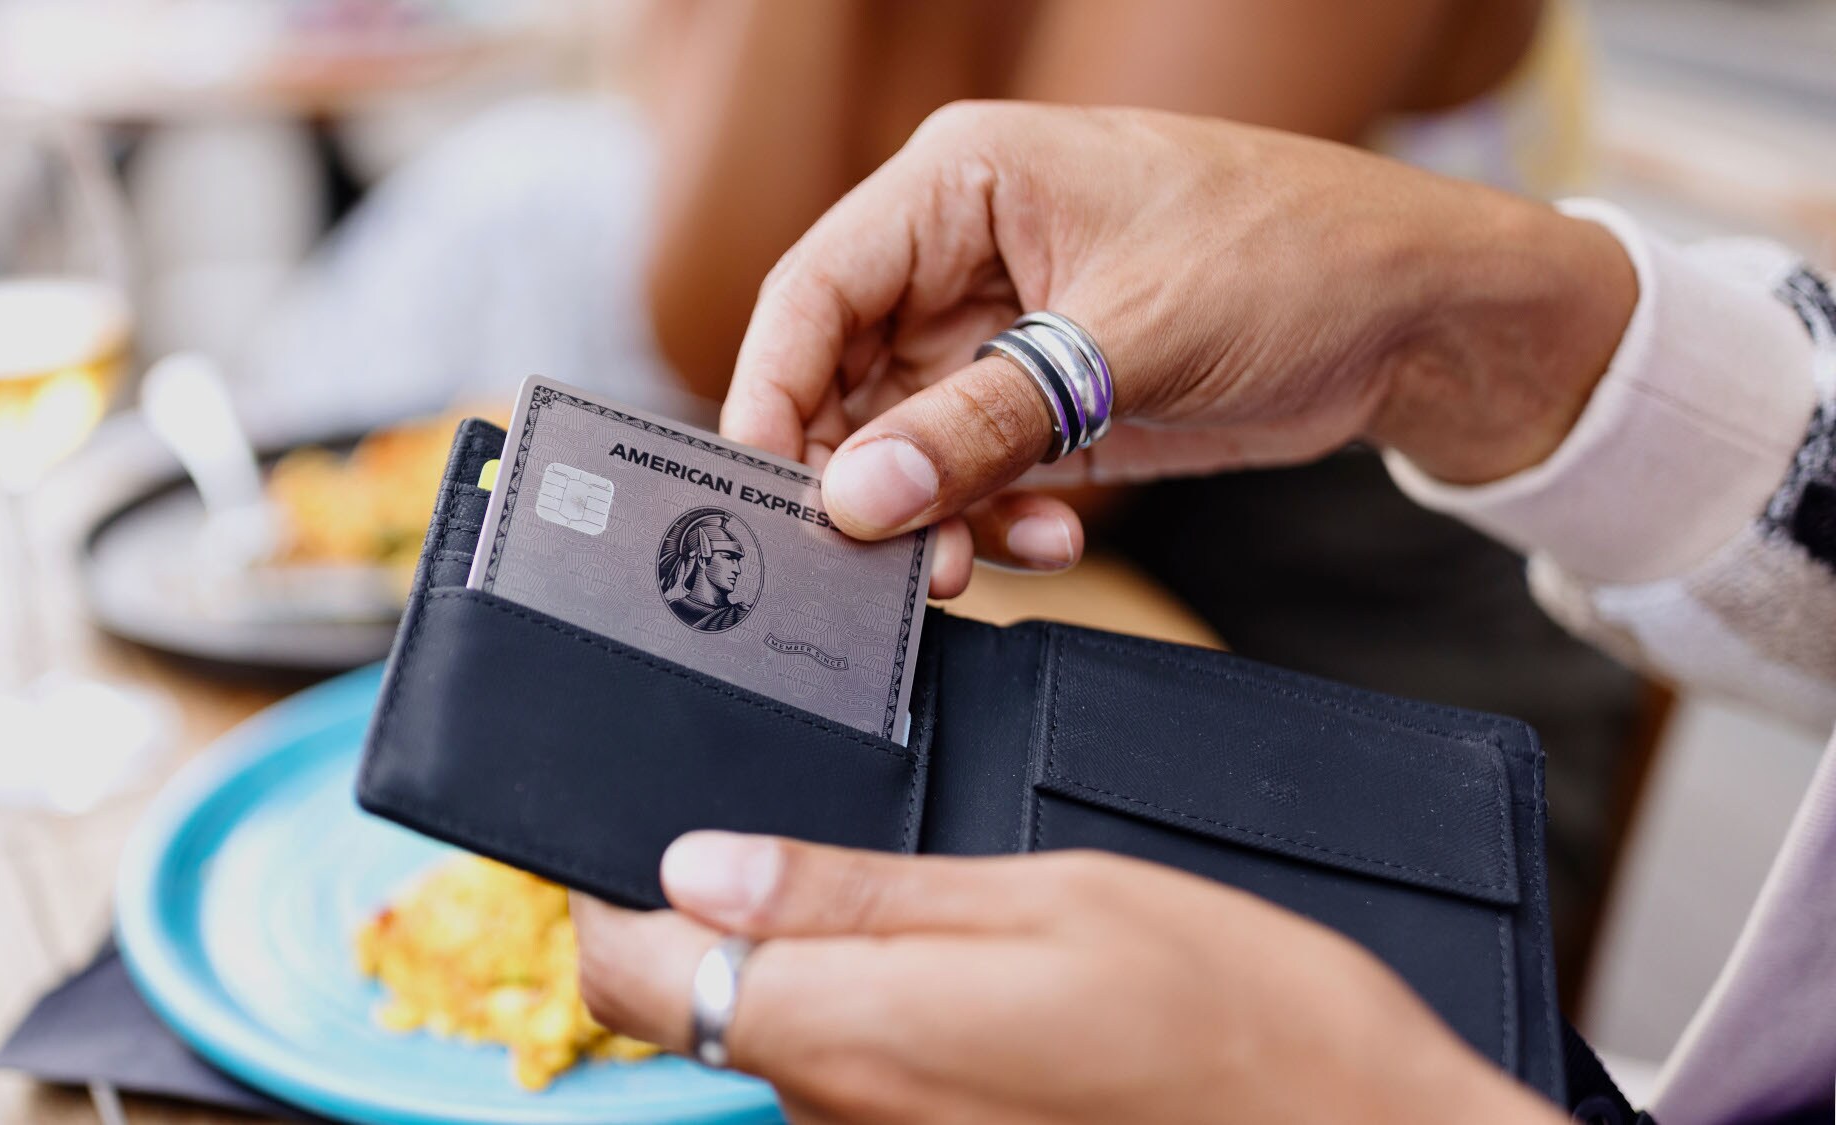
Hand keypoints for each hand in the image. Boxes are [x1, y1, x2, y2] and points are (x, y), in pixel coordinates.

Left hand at [572, 832, 1563, 1124]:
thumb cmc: (1239, 1021)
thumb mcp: (1054, 899)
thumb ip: (863, 893)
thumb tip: (704, 867)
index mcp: (858, 1036)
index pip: (636, 975)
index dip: (617, 898)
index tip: (647, 839)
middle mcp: (844, 1123)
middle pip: (704, 1015)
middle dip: (733, 931)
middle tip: (838, 860)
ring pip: (782, 1053)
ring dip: (821, 985)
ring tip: (943, 929)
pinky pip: (858, 1099)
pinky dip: (879, 1039)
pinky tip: (980, 1005)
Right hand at [720, 102, 1635, 593]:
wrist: (1421, 315)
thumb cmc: (1294, 260)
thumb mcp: (1130, 341)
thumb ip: (982, 422)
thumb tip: (855, 498)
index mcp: (961, 182)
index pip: (813, 291)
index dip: (770, 396)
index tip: (766, 499)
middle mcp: (962, 254)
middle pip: (842, 378)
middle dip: (858, 478)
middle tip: (884, 564)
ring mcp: (1003, 331)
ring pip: (904, 440)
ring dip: (930, 514)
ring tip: (971, 567)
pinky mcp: (1048, 396)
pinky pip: (975, 472)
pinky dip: (994, 518)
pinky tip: (1050, 539)